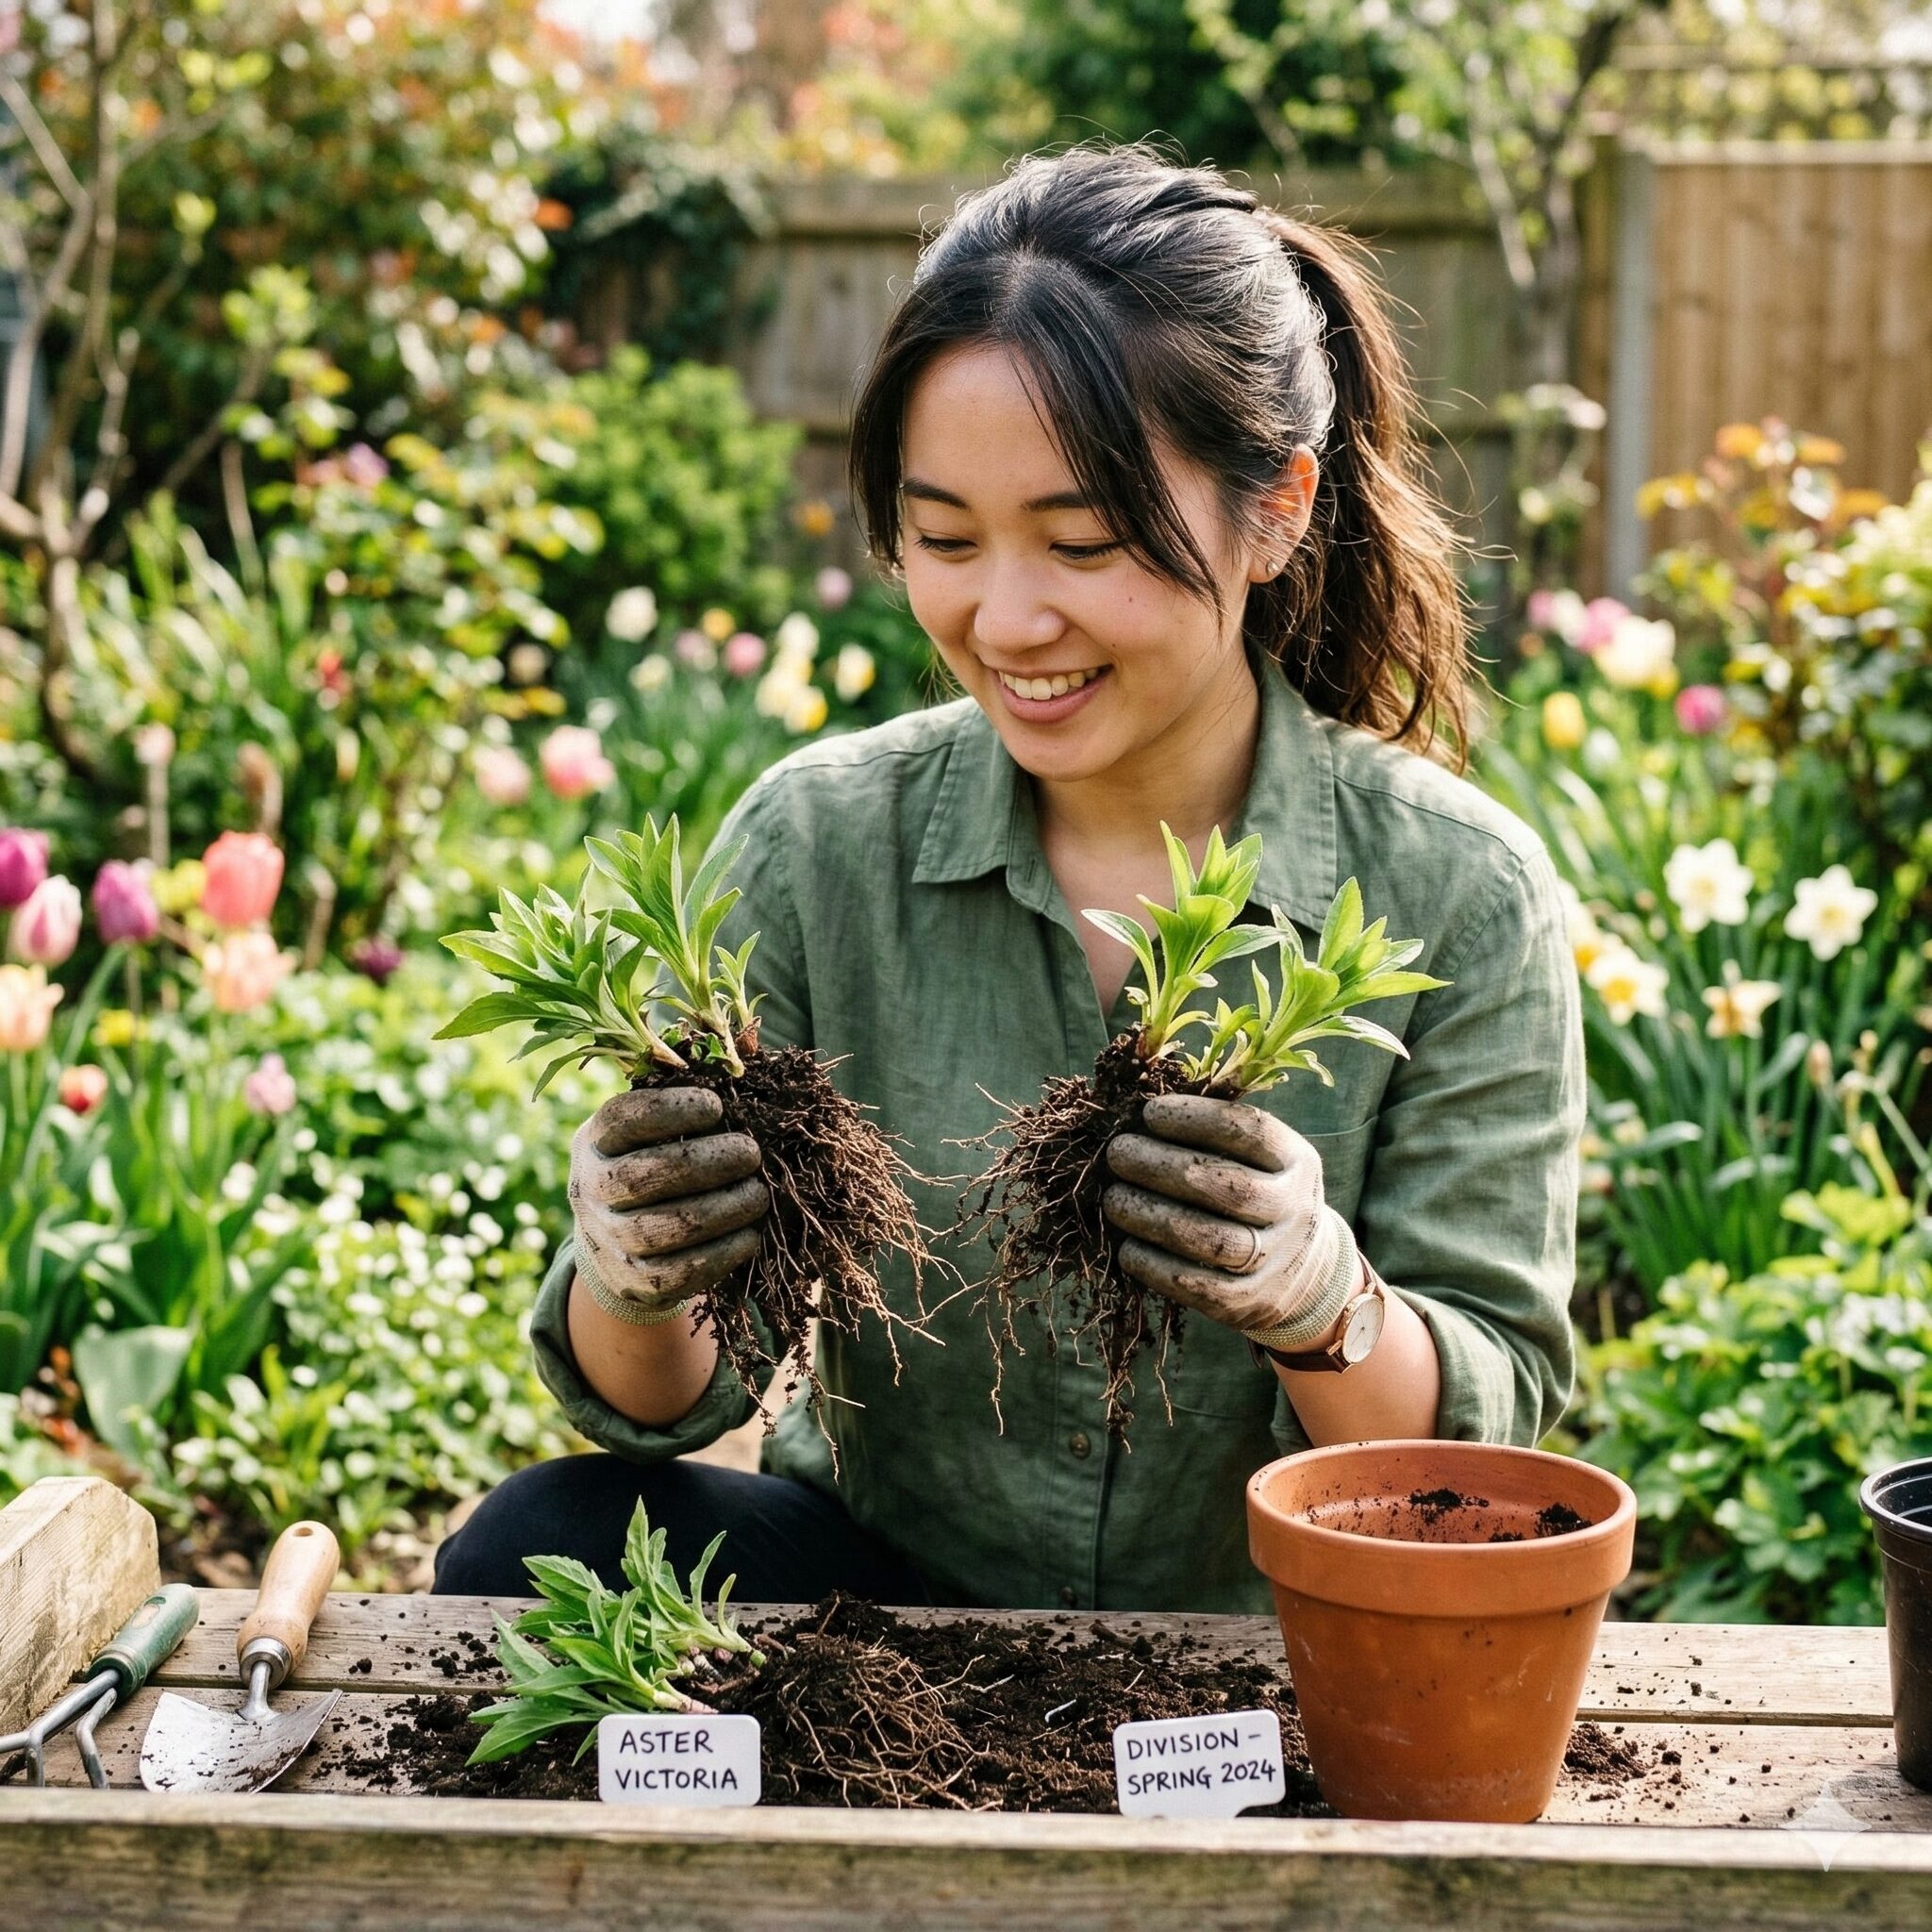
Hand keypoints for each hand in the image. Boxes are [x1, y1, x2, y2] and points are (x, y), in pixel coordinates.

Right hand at [568, 1085, 767, 1325]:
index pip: (624, 1120)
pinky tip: (750, 1234)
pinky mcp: (634, 1281)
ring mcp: (608, 1240)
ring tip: (758, 1194)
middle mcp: (591, 1190)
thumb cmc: (649, 1160)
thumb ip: (685, 1098)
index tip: (716, 1106)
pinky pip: (679, 1273)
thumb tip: (748, 1054)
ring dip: (722, 1210)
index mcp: (595, 1140)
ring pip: (664, 1228)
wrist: (613, 1242)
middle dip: (707, 1163)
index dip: (671, 1111)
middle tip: (751, 1153)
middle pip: (646, 1177)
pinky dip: (721, 1253)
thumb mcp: (650, 1128)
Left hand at [1101, 1093, 1361, 1350]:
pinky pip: (1196, 1286)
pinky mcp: (1249, 1302)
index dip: (1196, 1118)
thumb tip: (1139, 1110)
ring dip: (1151, 1216)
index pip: (1250, 1131)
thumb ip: (1217, 1135)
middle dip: (1161, 1166)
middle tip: (1117, 1153)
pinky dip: (1154, 1266)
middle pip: (1226, 1186)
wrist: (1307, 1272)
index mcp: (1298, 1162)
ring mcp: (1275, 1261)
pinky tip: (1127, 1248)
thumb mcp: (1263, 1159)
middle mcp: (1295, 1210)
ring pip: (1210, 1240)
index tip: (1150, 1112)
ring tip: (1113, 1199)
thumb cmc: (1262, 1193)